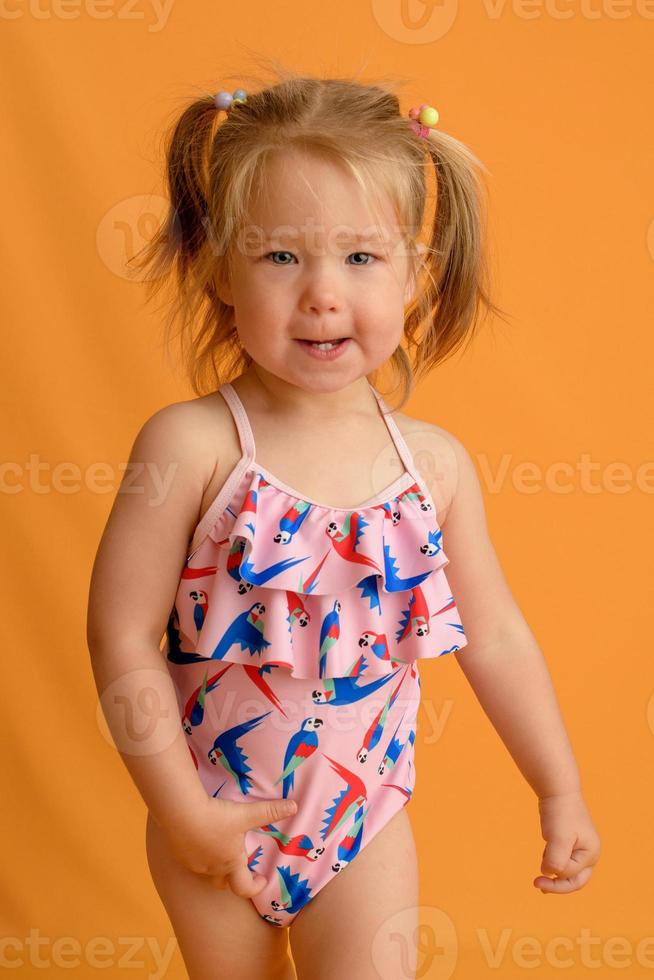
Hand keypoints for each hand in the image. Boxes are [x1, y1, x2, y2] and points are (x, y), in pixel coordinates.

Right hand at [155, 794, 296, 897]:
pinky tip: (200, 839)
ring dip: (216, 866)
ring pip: (208, 873)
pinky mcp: (179, 855)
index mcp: (231, 863)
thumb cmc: (216, 817)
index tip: (263, 878)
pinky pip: (192, 862)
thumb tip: (295, 807)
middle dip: (235, 878)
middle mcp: (212, 869)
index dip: (256, 886)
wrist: (180, 813)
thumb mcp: (246, 813)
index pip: (245, 887)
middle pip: (225, 883)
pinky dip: (200, 856)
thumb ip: (270, 811)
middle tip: (241, 866)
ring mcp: (194, 865)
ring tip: (221, 850)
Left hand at [534, 790, 600, 893]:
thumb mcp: (558, 838)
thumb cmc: (560, 814)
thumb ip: (555, 860)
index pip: (571, 874)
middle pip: (576, 880)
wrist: (557, 791)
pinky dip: (552, 861)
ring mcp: (581, 848)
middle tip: (538, 887)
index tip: (539, 869)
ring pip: (568, 871)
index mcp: (591, 854)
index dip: (555, 873)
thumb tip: (549, 873)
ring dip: (554, 873)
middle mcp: (589, 853)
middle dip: (558, 886)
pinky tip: (544, 856)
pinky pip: (562, 859)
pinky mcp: (570, 842)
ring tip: (541, 875)